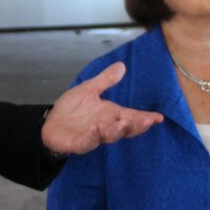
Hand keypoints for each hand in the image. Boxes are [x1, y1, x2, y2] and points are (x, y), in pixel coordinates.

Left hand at [42, 63, 162, 155]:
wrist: (50, 123)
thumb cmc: (71, 109)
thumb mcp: (89, 90)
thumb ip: (105, 80)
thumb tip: (121, 66)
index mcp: (111, 114)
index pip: (132, 116)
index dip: (145, 118)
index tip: (159, 117)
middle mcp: (106, 126)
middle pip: (126, 128)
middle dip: (137, 125)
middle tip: (148, 121)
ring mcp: (94, 135)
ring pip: (110, 135)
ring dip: (118, 130)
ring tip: (125, 123)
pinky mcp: (80, 143)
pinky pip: (88, 141)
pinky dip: (93, 135)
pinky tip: (96, 129)